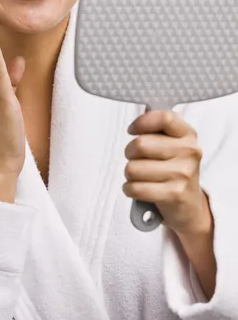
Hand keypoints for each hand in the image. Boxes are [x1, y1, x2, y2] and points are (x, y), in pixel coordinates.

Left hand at [123, 109, 210, 235]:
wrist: (189, 205)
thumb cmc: (172, 169)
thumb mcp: (172, 144)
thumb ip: (157, 128)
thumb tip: (140, 113)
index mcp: (188, 134)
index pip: (163, 117)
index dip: (141, 122)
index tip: (132, 130)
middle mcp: (190, 151)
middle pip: (140, 145)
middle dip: (129, 153)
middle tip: (135, 159)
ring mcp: (184, 173)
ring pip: (133, 168)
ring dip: (129, 174)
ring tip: (140, 177)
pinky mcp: (175, 194)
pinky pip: (135, 188)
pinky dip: (129, 189)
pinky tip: (136, 189)